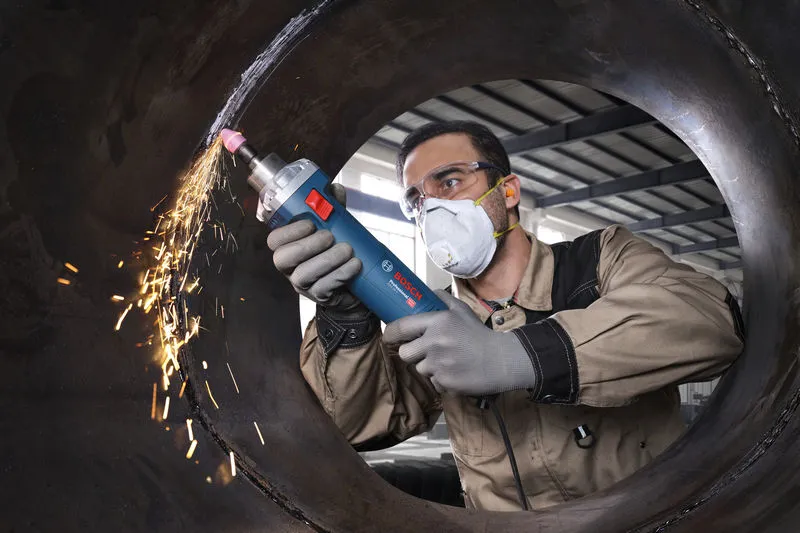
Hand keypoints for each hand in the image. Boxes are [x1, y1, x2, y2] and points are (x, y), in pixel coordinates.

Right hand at [266, 184, 361, 310]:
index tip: (310, 224)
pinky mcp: (318, 297)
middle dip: (306, 246)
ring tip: (347, 249)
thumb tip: (334, 189)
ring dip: (327, 260)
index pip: (274, 240)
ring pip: (303, 274)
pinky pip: (323, 288)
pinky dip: (340, 274)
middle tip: (329, 236)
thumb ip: (332, 209)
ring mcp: (302, 284)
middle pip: (283, 259)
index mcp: (289, 246)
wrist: (355, 283)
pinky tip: (354, 265)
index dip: (288, 231)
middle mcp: (290, 267)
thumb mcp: (335, 227)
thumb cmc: (337, 250)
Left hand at [383, 290, 535, 395]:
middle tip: (424, 351)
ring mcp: (439, 363)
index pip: (402, 326)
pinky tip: (455, 372)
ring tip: (447, 361)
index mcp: (438, 321)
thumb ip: (444, 300)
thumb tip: (428, 292)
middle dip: (412, 353)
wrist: (502, 360)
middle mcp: (435, 342)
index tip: (388, 337)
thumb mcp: (463, 311)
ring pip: (419, 368)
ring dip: (429, 367)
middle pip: (405, 353)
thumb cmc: (480, 335)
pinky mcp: (445, 381)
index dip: (390, 333)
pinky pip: (433, 382)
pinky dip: (441, 379)